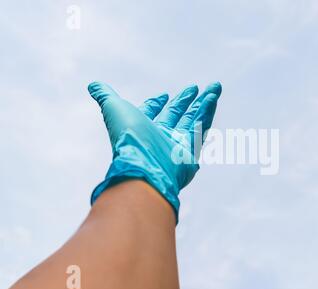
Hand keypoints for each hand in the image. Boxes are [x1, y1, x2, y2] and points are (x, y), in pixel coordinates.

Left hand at [88, 81, 221, 222]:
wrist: (146, 165)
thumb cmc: (128, 138)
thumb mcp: (114, 109)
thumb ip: (106, 96)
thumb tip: (93, 84)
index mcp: (141, 129)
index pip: (151, 113)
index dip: (156, 103)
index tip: (164, 95)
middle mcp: (159, 137)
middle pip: (175, 115)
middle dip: (185, 101)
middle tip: (195, 88)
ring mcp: (177, 144)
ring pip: (193, 119)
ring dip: (203, 103)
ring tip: (214, 87)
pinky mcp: (192, 149)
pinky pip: (202, 126)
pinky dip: (209, 111)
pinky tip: (214, 97)